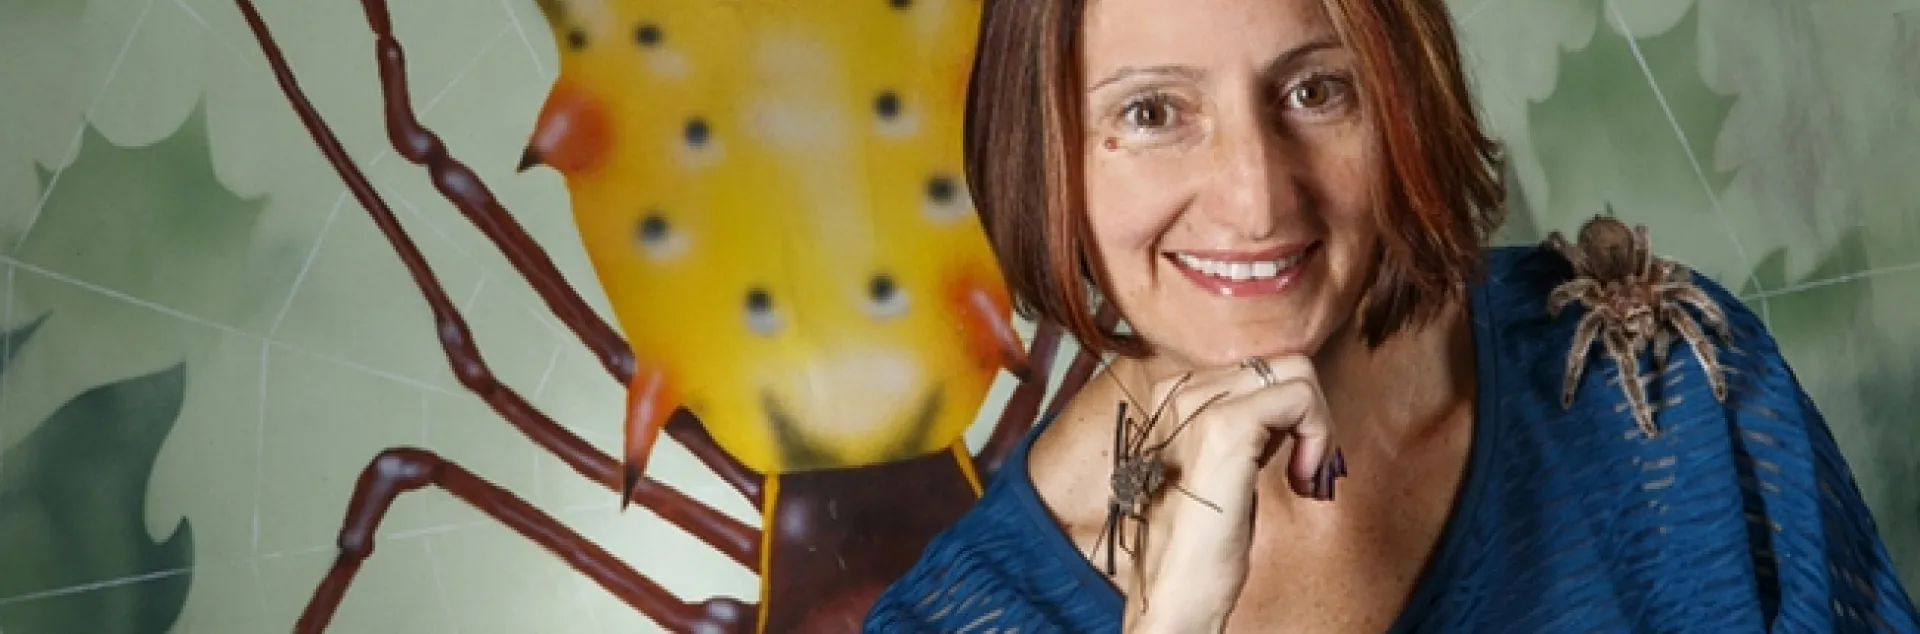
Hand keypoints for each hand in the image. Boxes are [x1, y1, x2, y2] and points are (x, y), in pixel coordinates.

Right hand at [1120, 355, 1340, 632]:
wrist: (1172, 593)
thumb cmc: (1197, 543)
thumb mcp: (1220, 466)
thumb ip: (1244, 425)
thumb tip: (1291, 400)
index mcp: (1170, 394)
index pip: (1257, 364)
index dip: (1289, 409)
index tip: (1291, 457)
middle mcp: (1177, 389)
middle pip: (1281, 361)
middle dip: (1310, 414)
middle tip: (1305, 468)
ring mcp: (1197, 405)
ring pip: (1295, 371)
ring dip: (1317, 425)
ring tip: (1303, 475)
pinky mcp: (1224, 426)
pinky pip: (1300, 396)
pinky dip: (1318, 437)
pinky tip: (1300, 480)